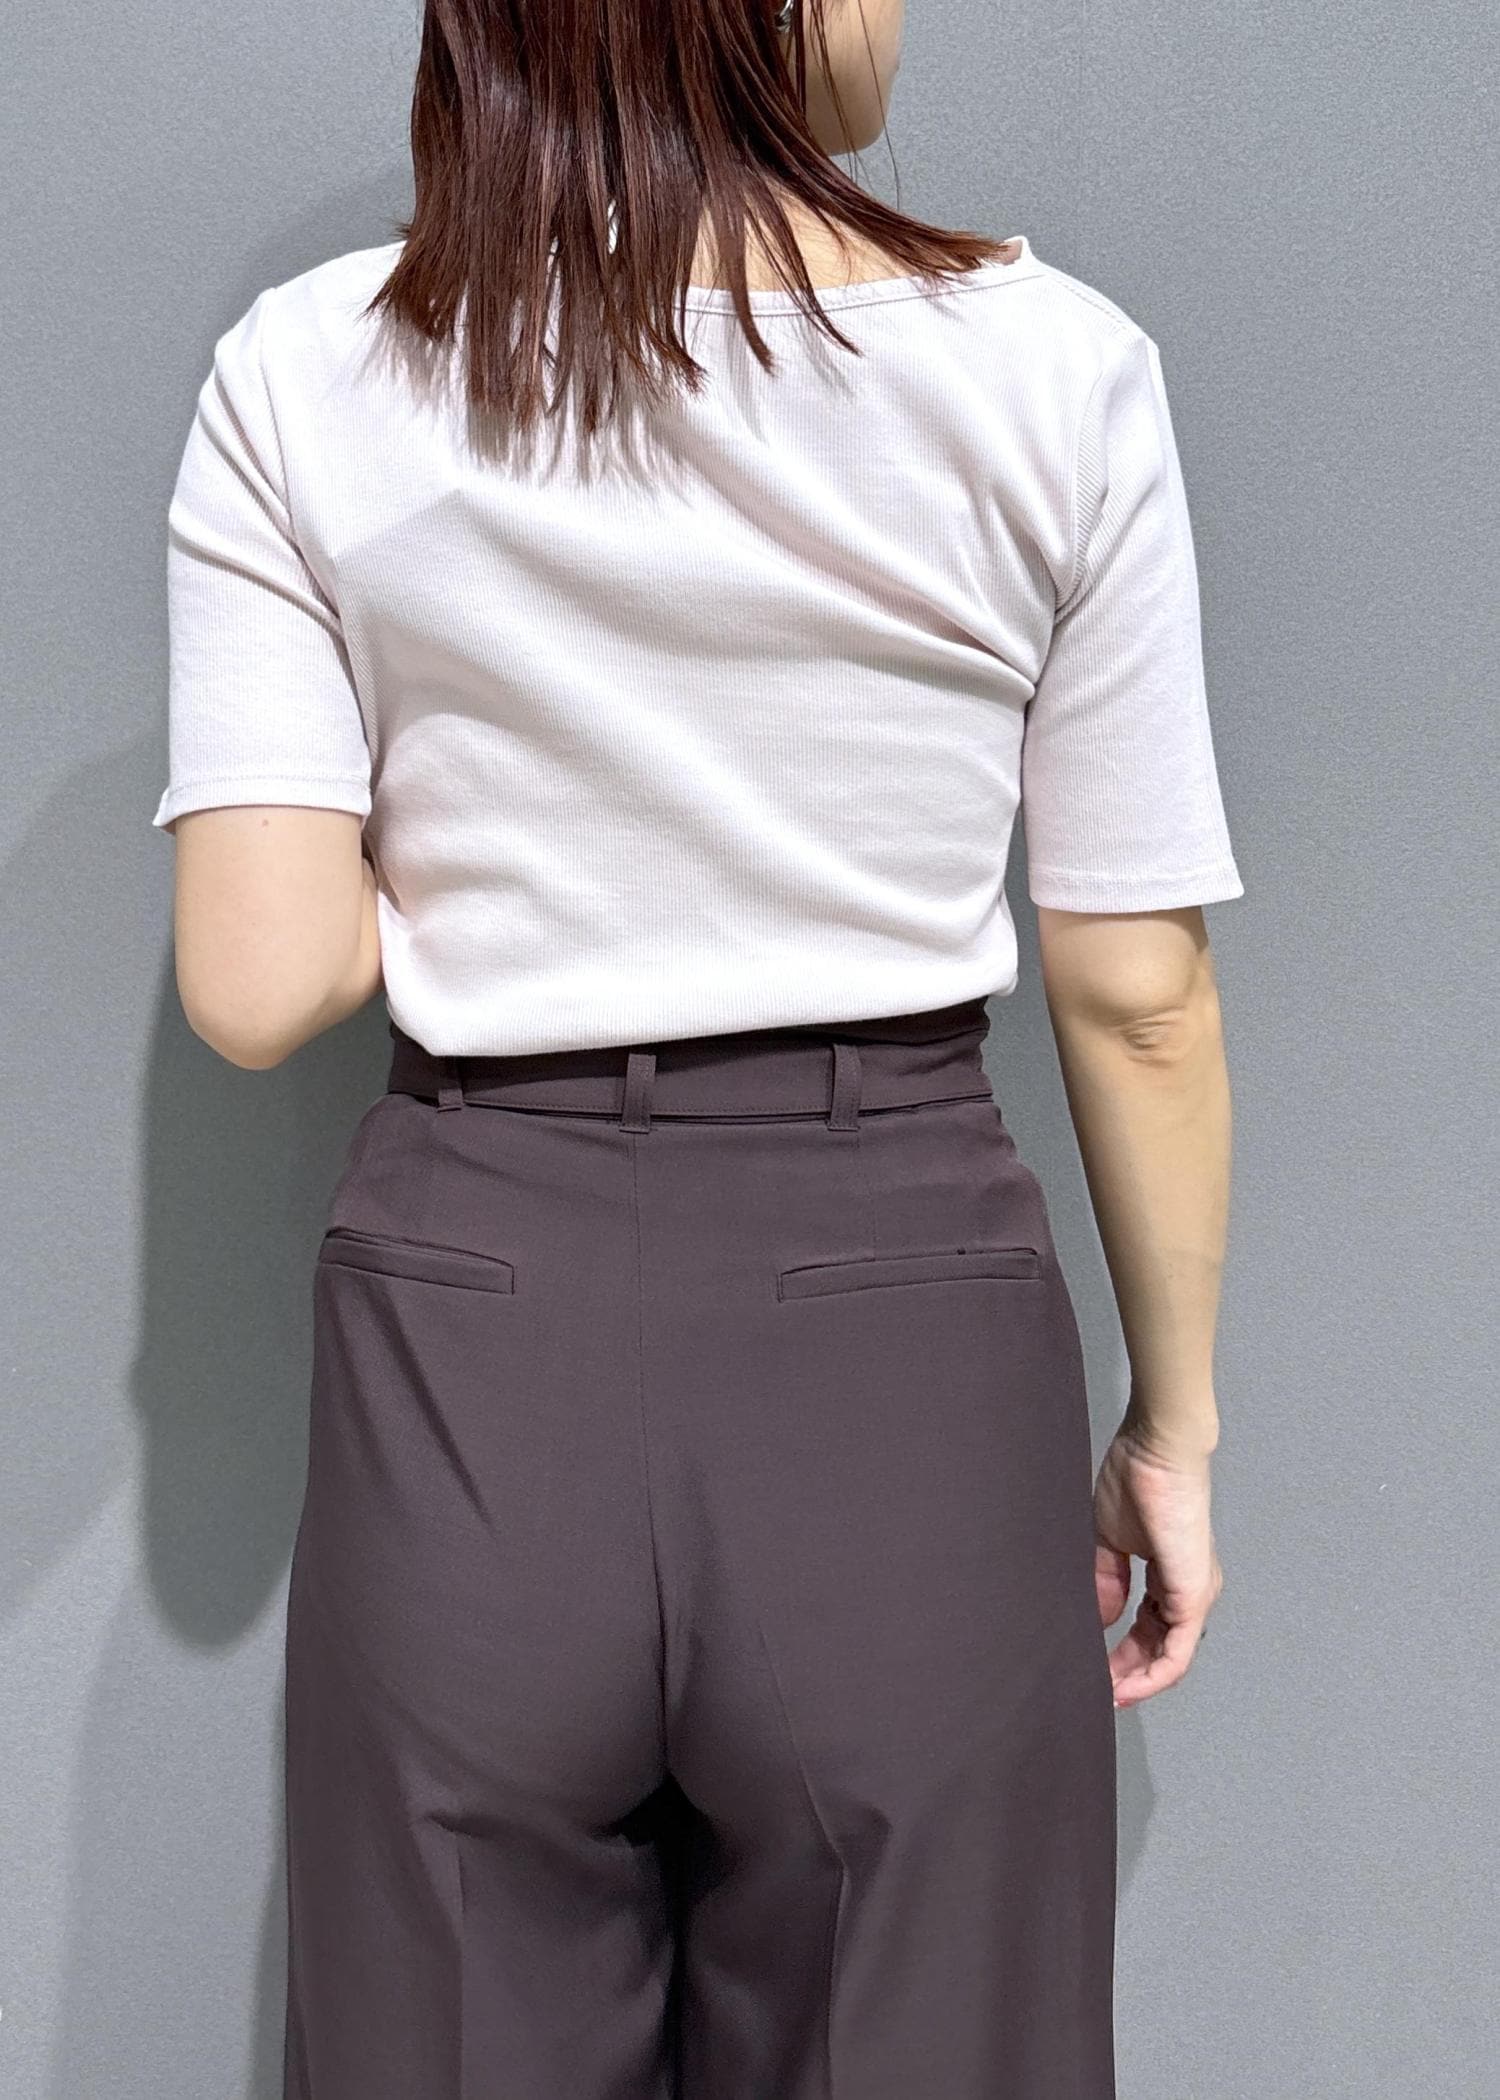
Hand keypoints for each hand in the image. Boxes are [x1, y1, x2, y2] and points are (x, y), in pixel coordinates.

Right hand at [1092, 1422, 1222, 1709]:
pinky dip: (1153, 1674)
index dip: (1123, 1652)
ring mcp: (1194, 1595)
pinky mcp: (1193, 1596)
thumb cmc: (1137, 1480)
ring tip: (1109, 1693)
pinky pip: (1177, 1652)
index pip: (1149, 1626)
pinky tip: (1127, 1685)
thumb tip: (1103, 1620)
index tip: (1096, 1670)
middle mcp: (1188, 1589)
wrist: (1157, 1451)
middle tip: (1099, 1688)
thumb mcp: (1109, 1540)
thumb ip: (1106, 1582)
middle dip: (1128, 1672)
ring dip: (1139, 1680)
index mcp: (1168, 1573)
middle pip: (1161, 1647)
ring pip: (1172, 1657)